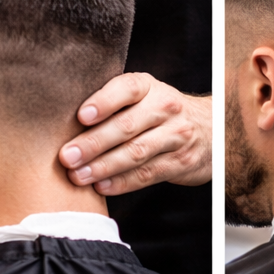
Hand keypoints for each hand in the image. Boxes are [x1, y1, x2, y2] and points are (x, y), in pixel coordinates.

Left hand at [58, 73, 212, 194]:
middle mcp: (166, 107)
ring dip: (104, 166)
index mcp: (150, 87)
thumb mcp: (143, 96)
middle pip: (127, 126)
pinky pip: (148, 174)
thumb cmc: (159, 112)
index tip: (81, 116)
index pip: (127, 89)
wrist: (212, 128)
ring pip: (136, 152)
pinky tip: (101, 186)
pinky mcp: (181, 161)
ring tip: (78, 176)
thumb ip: (112, 104)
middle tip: (67, 157)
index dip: (104, 101)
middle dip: (93, 143)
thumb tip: (61, 121)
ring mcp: (177, 136)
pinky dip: (122, 182)